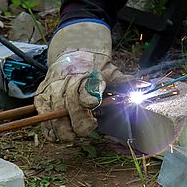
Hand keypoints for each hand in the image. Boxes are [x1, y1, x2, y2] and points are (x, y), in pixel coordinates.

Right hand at [34, 21, 127, 141]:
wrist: (72, 51)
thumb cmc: (94, 65)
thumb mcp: (111, 70)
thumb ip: (125, 81)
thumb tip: (145, 85)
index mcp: (85, 74)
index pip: (86, 88)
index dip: (89, 97)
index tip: (94, 104)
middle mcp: (66, 80)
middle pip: (68, 105)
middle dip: (79, 120)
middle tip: (89, 128)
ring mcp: (51, 88)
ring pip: (53, 113)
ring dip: (63, 128)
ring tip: (74, 135)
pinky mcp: (41, 96)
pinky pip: (42, 117)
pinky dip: (49, 129)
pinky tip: (59, 135)